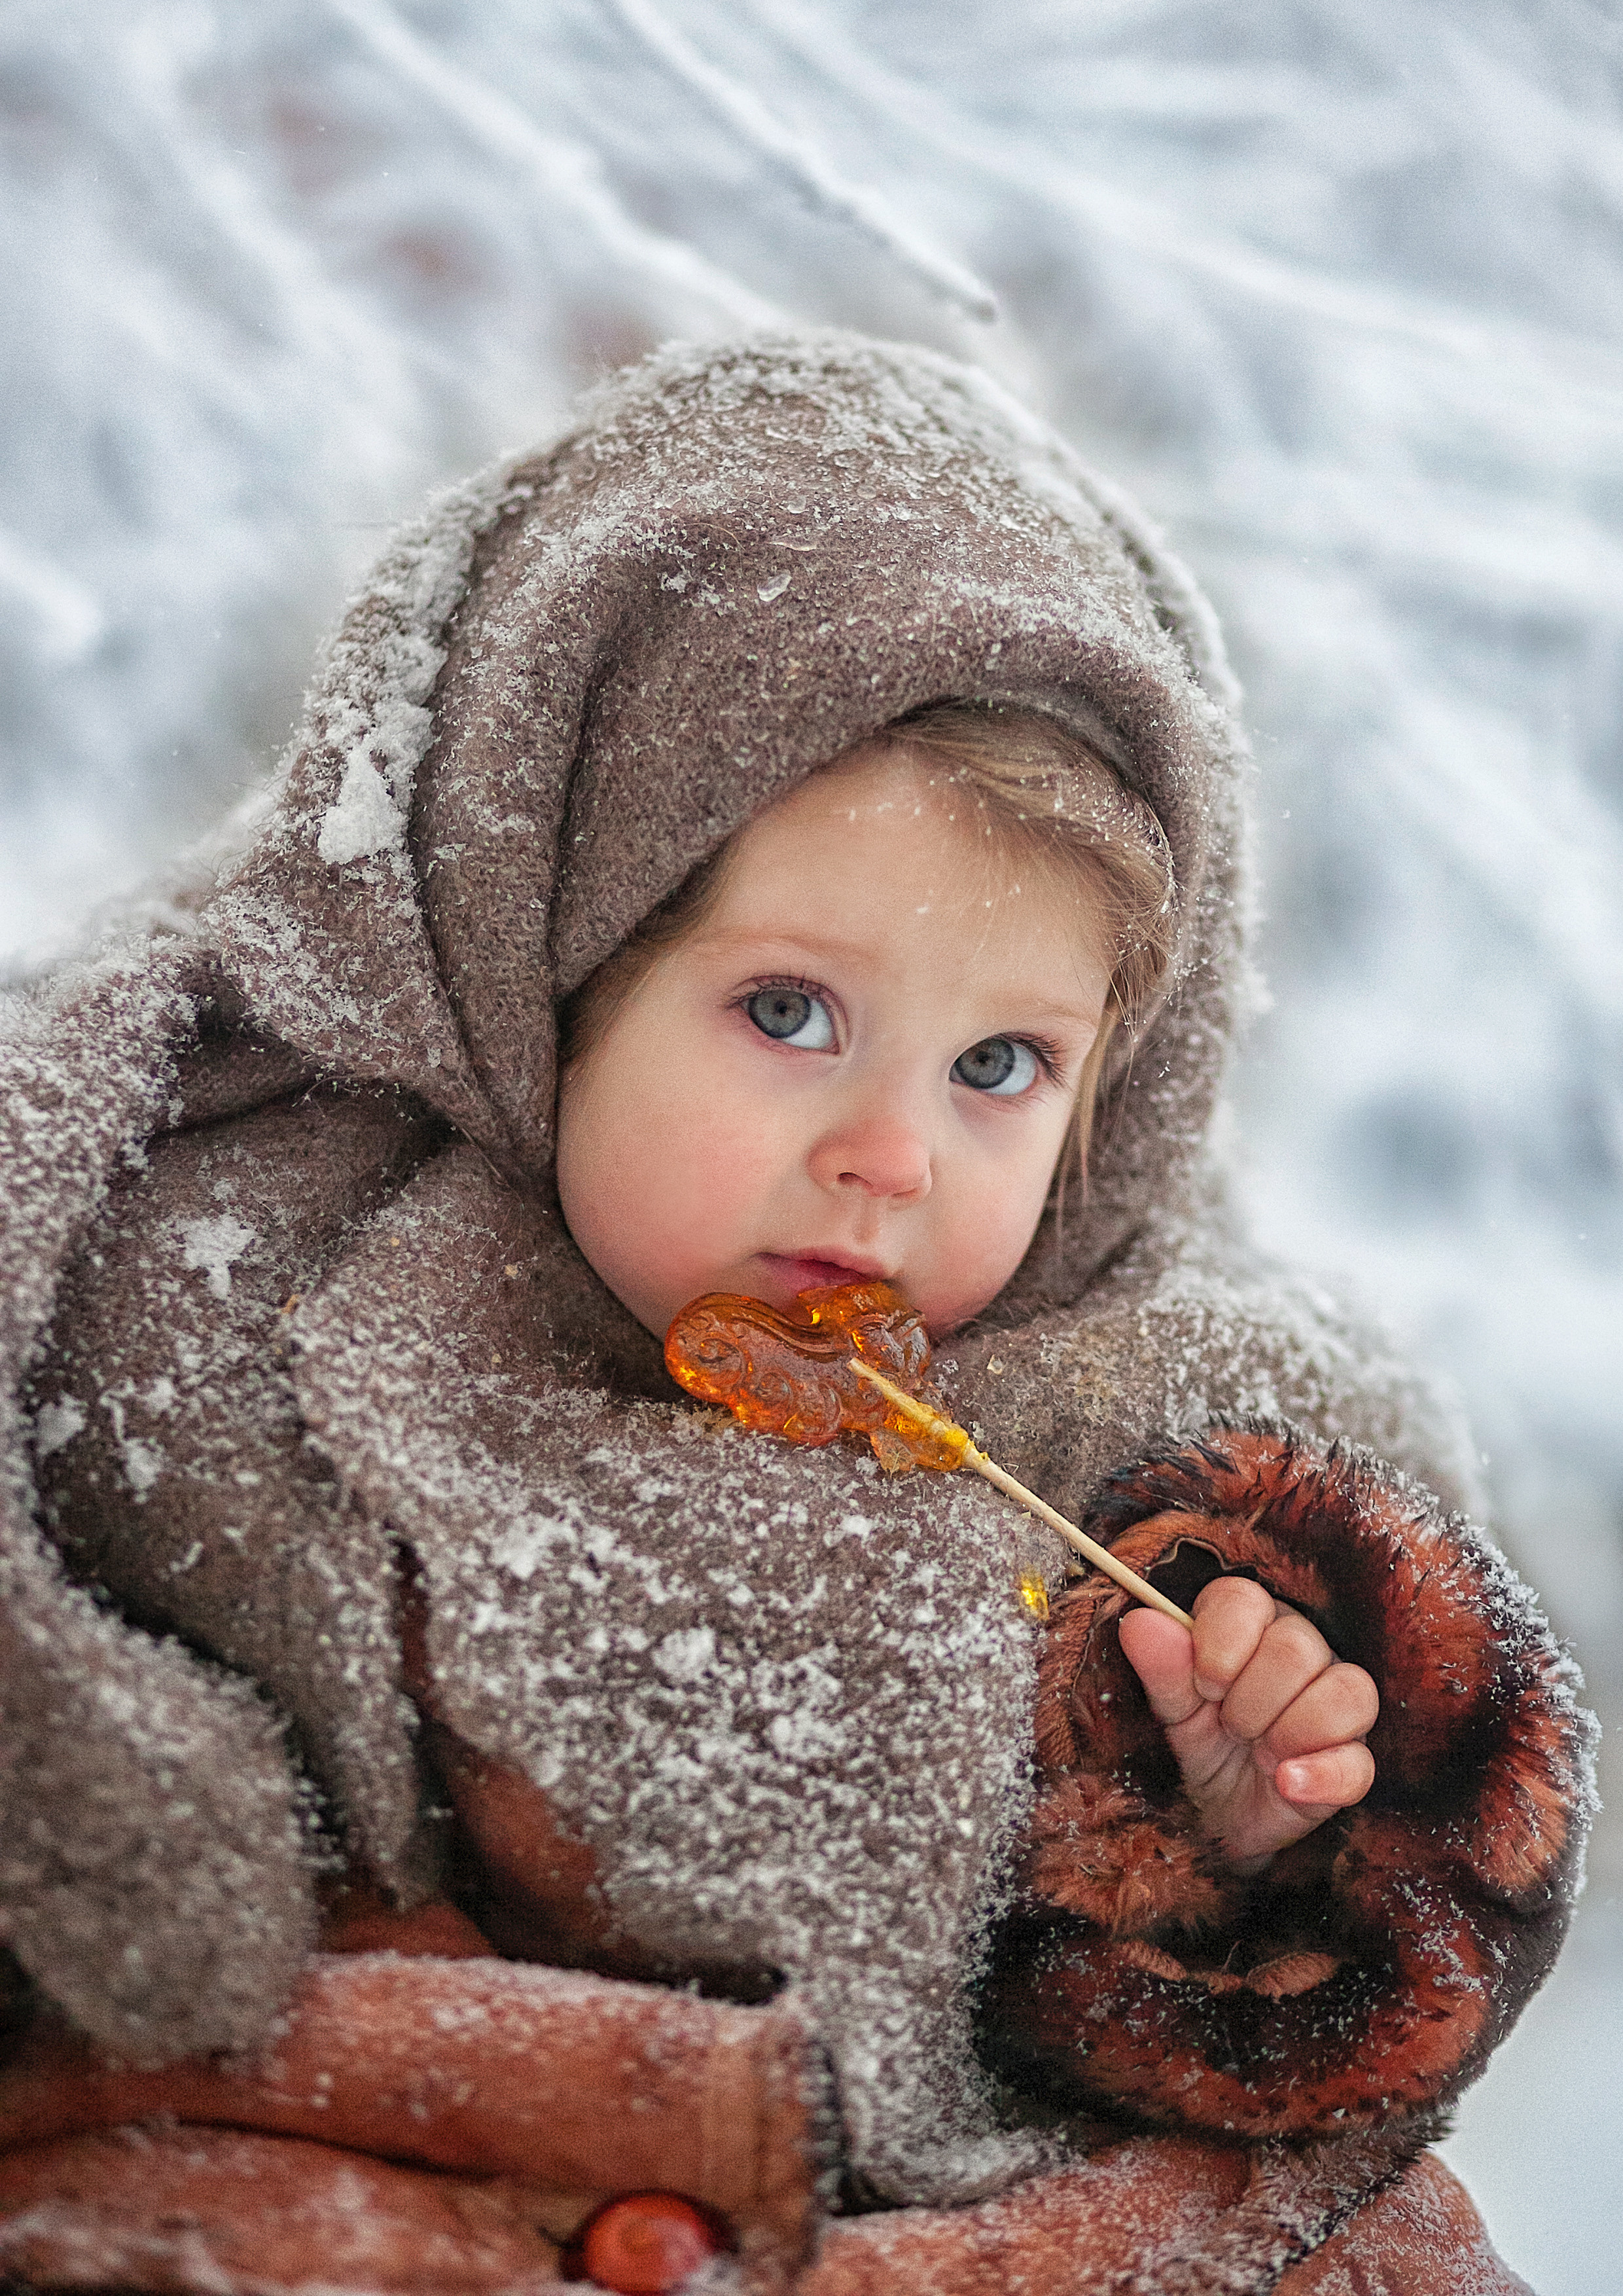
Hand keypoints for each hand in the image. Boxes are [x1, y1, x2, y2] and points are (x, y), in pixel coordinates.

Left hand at [1117, 1578, 1377, 1871]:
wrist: (1220, 1814)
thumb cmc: (1202, 1740)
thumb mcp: (1173, 1709)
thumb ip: (1161, 1667)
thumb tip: (1141, 1623)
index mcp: (1253, 1625)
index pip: (1246, 1599)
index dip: (1221, 1642)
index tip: (1203, 1686)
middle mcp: (1305, 1653)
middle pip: (1297, 1646)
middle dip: (1250, 1697)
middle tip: (1229, 1728)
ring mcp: (1338, 1707)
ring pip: (1346, 1690)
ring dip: (1289, 1730)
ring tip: (1258, 1756)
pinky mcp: (1352, 1763)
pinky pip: (1359, 1762)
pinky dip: (1321, 1774)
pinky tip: (1285, 1783)